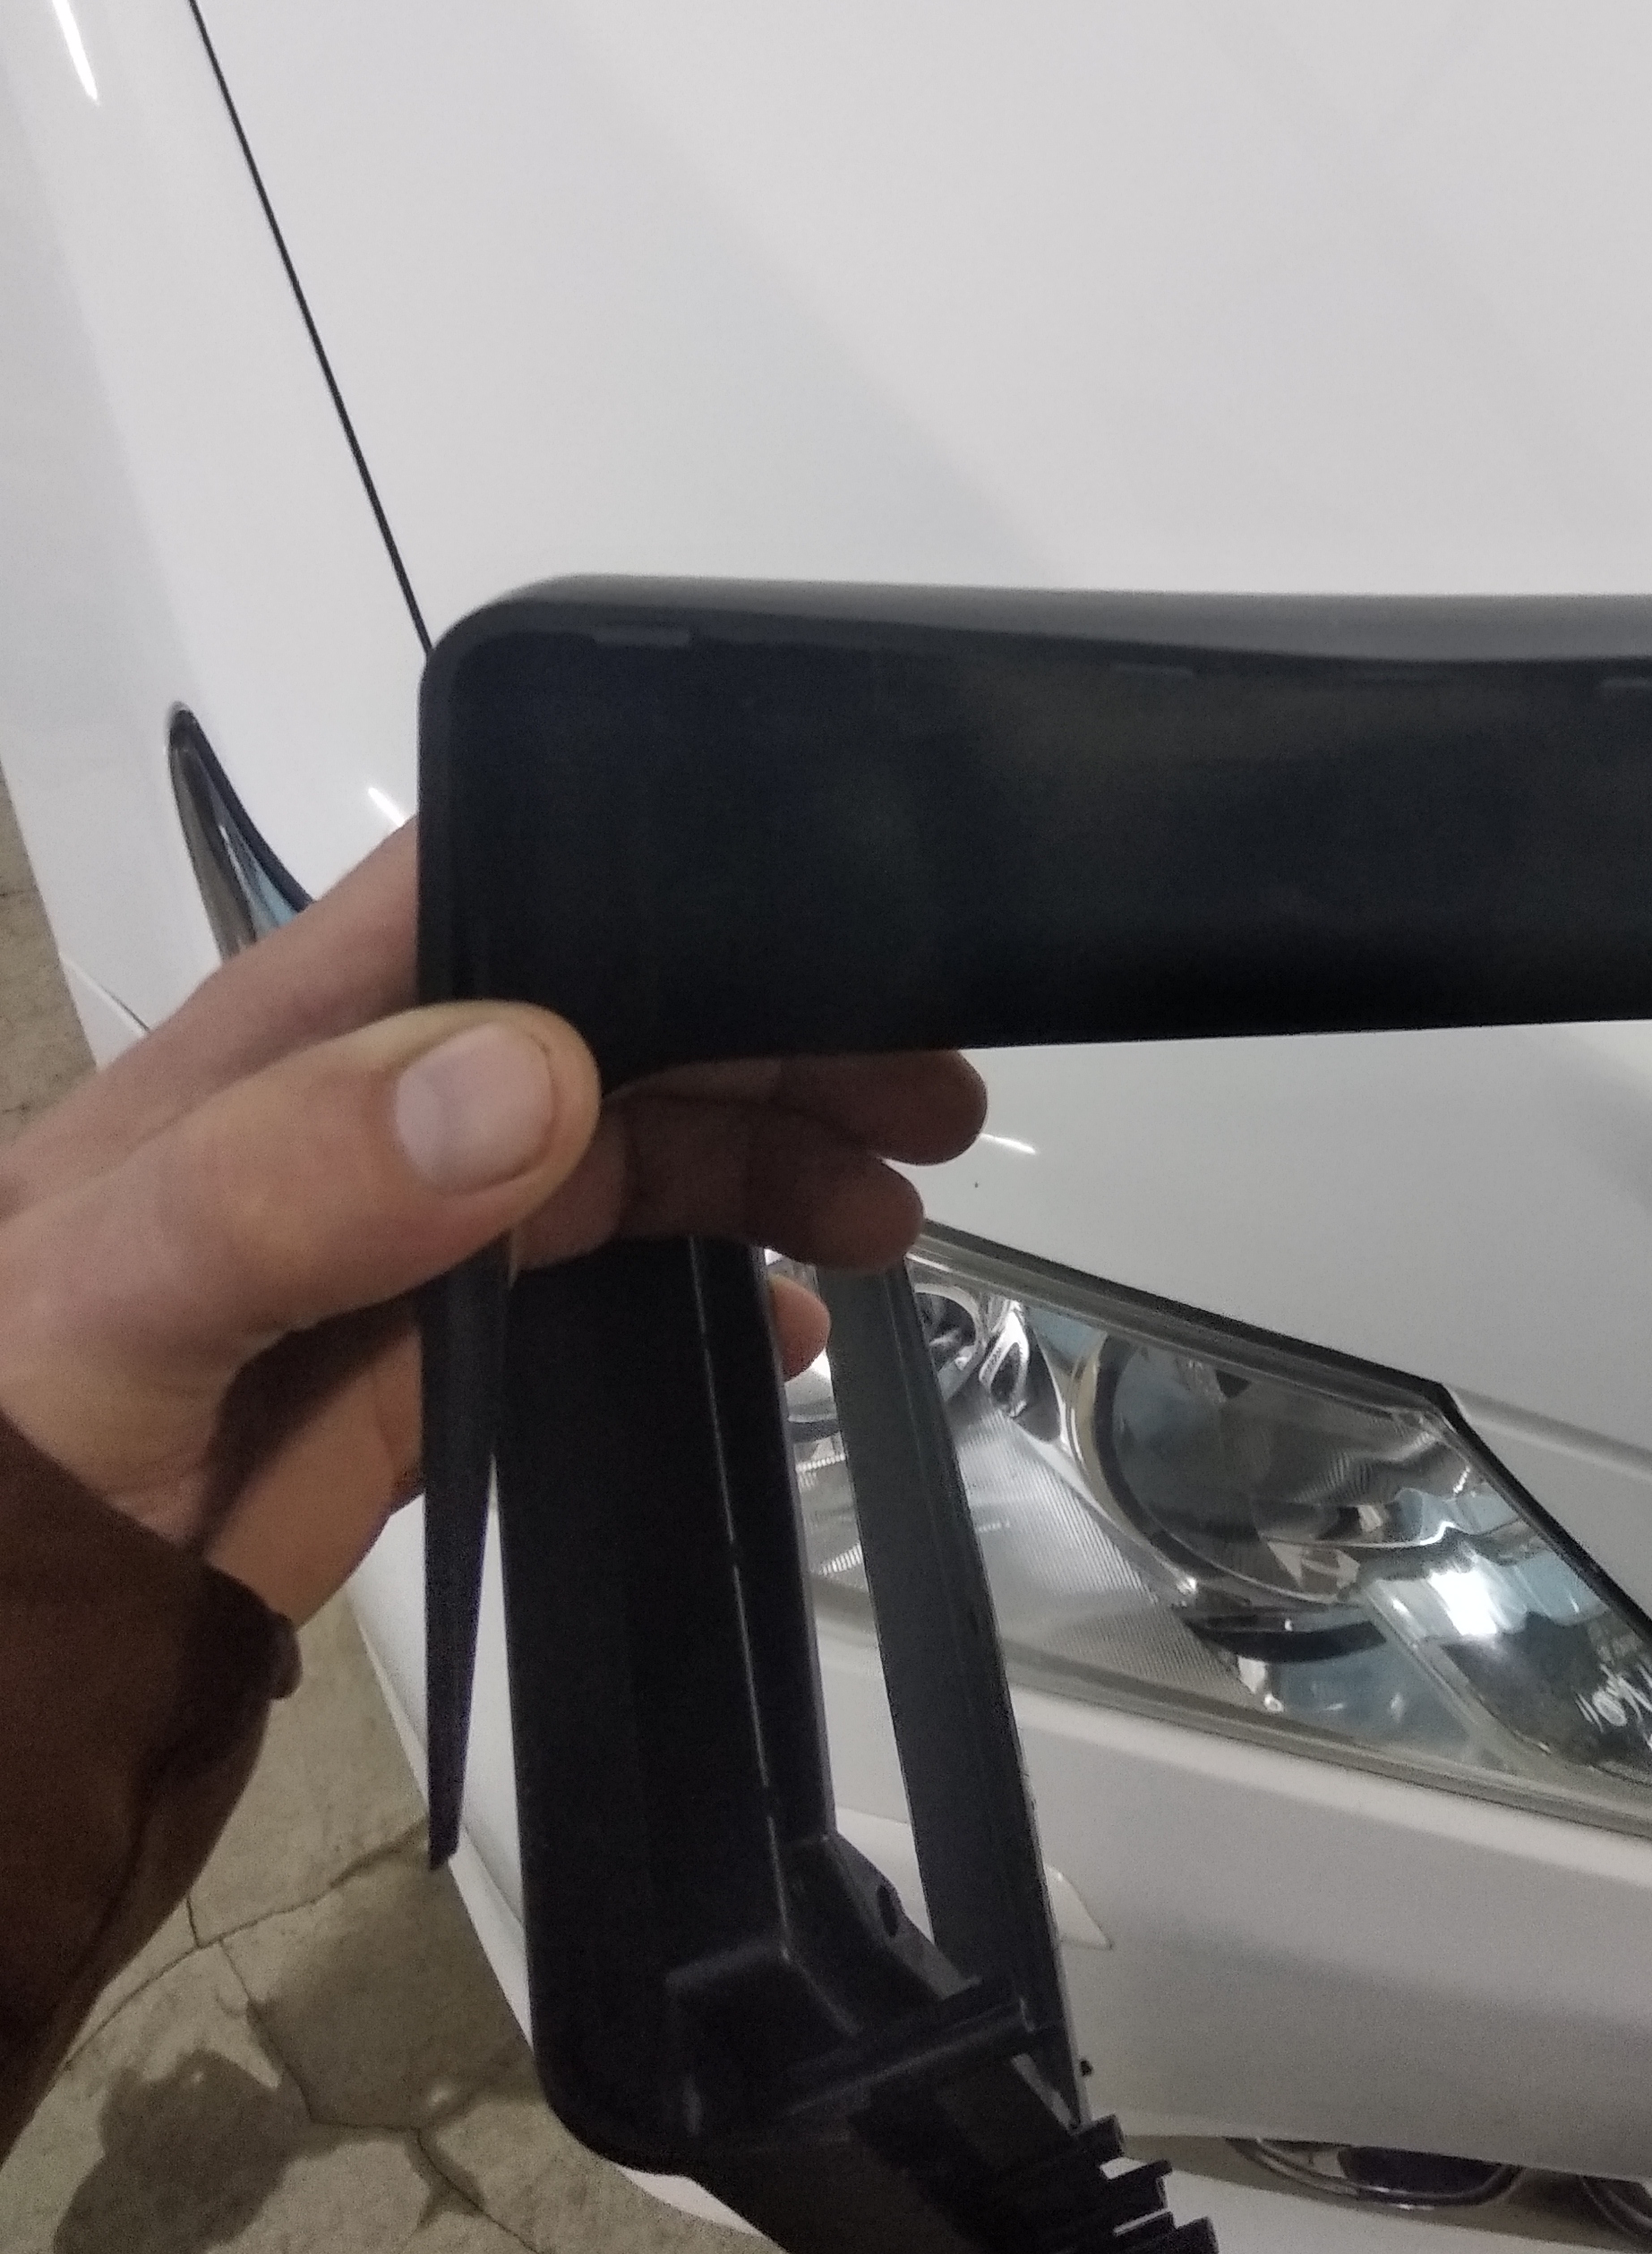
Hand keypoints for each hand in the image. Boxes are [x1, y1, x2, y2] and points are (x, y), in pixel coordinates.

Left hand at [0, 827, 982, 1621]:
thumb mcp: (114, 1294)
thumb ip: (300, 1178)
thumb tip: (547, 1071)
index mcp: (292, 1044)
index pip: (503, 886)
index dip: (671, 873)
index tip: (845, 911)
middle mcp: (362, 1123)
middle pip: (608, 1018)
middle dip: (776, 1029)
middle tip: (935, 1090)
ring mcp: (403, 1252)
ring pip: (626, 1158)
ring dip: (769, 1159)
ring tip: (892, 1216)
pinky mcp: (427, 1381)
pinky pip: (603, 1306)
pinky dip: (716, 1302)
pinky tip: (792, 1333)